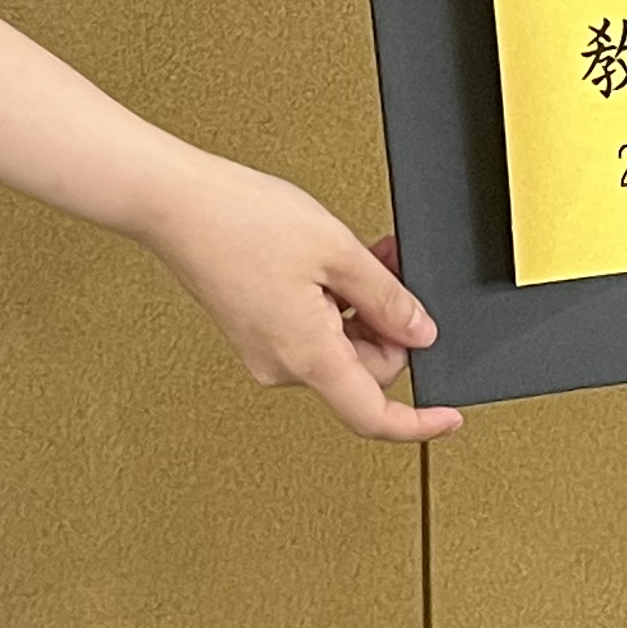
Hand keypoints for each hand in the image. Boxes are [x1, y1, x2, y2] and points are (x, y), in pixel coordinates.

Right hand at [138, 153, 460, 442]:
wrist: (176, 204)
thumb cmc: (241, 220)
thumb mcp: (338, 250)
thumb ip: (388, 298)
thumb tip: (419, 332)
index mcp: (307, 356)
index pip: (374, 416)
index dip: (419, 424)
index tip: (450, 417)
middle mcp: (281, 365)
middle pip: (363, 370)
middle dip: (388, 323)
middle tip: (393, 267)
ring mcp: (263, 350)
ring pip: (338, 346)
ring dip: (361, 306)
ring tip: (361, 253)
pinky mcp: (252, 330)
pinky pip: (311, 331)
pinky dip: (333, 302)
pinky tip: (331, 262)